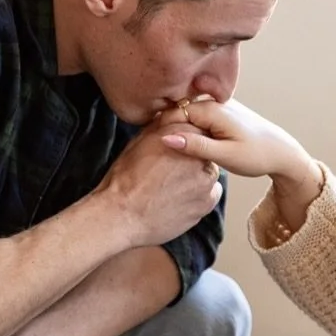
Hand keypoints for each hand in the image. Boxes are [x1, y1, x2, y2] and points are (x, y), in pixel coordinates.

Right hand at [96, 121, 223, 247]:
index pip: (196, 130)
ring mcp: (205, 179)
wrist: (123, 215)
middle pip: (205, 152)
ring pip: (208, 173)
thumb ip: (159, 128)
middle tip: (173, 171)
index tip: (176, 152)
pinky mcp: (208, 201)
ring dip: (197, 177)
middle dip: (193, 159)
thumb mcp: (137, 143)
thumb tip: (168, 120)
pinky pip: (212, 193)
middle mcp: (198, 154)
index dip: (186, 142)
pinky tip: (180, 198)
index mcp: (181, 135)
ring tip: (174, 186)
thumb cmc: (125, 180)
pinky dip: (200, 195)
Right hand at [160, 97, 322, 234]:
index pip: (172, 112)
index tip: (149, 146)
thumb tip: (166, 138)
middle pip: (177, 110)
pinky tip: (184, 145)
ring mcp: (217, 106)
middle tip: (152, 149)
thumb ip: (196, 146)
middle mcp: (214, 103)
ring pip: (186, 114)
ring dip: (176, 128)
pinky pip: (195, 117)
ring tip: (166, 148)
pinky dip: (187, 128)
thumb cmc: (256, 156)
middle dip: (165, 127)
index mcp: (212, 110)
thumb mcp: (225, 155)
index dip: (158, 128)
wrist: (281, 152)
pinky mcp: (220, 113)